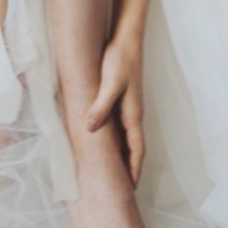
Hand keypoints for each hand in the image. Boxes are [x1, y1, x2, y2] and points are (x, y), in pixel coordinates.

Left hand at [85, 36, 144, 186]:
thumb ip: (101, 106)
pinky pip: (120, 126)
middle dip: (129, 167)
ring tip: (113, 171)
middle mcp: (133, 113)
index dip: (134, 169)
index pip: (137, 150)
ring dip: (123, 155)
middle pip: (133, 147)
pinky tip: (106, 140)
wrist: (127, 38)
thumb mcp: (109, 83)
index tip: (131, 189)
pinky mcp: (122, 98)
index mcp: (133, 114)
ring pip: (127, 137)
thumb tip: (91, 129)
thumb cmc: (120, 59)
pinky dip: (117, 139)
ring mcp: (129, 106)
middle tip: (121, 188)